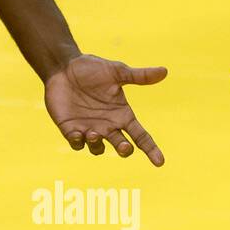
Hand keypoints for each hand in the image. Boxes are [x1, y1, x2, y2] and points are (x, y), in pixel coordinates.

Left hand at [44, 54, 166, 164]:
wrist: (63, 67)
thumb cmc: (91, 69)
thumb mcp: (116, 72)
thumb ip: (139, 76)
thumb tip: (165, 70)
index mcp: (122, 114)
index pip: (141, 136)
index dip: (151, 149)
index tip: (160, 162)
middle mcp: (108, 125)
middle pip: (122, 147)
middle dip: (124, 150)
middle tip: (124, 146)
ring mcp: (89, 129)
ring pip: (97, 149)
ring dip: (97, 145)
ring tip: (93, 133)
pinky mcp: (70, 129)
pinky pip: (76, 144)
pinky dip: (77, 142)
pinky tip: (77, 134)